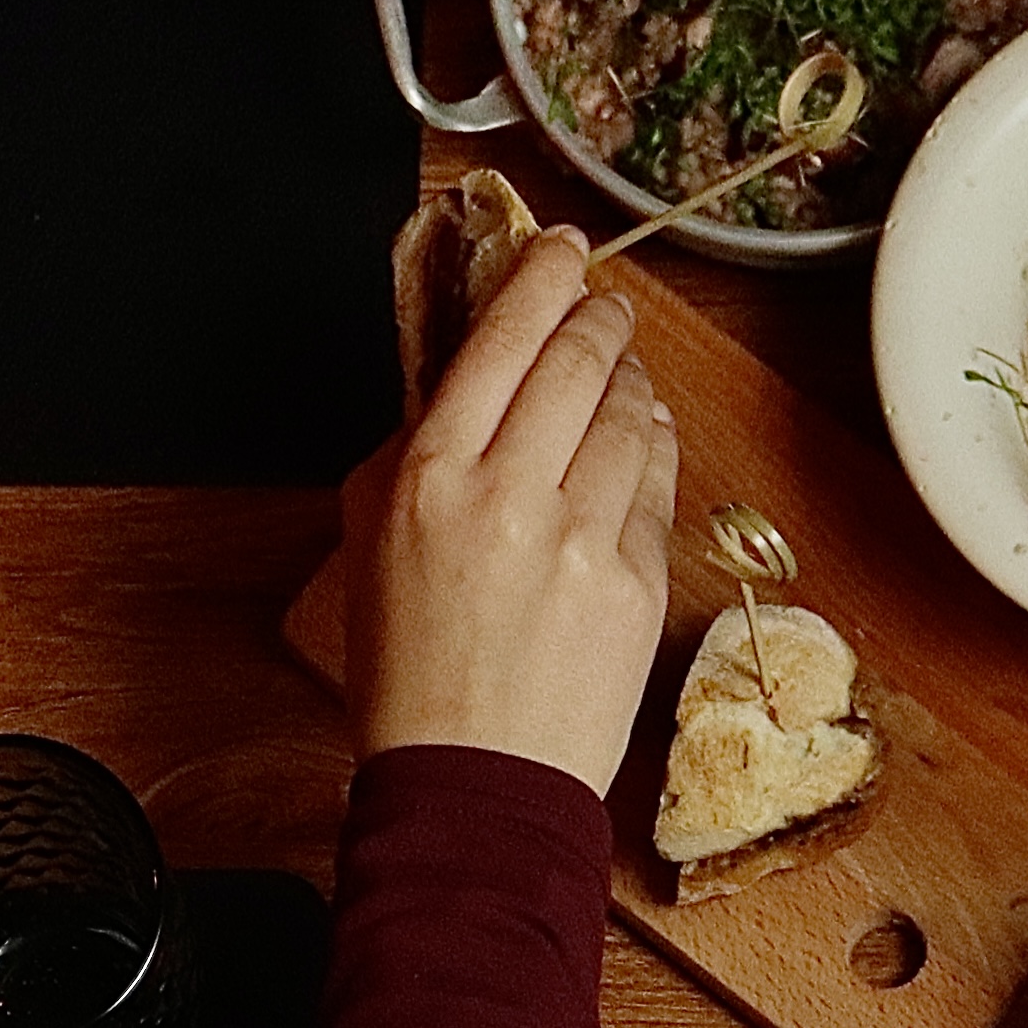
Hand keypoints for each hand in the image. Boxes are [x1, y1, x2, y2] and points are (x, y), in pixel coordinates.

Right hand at [348, 231, 678, 796]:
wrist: (474, 779)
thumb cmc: (411, 671)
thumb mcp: (371, 540)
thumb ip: (411, 449)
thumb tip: (460, 375)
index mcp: (430, 476)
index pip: (500, 340)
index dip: (541, 277)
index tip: (562, 248)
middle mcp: (510, 496)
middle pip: (577, 360)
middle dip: (599, 316)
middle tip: (605, 302)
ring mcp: (584, 538)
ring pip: (628, 416)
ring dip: (628, 381)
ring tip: (619, 377)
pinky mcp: (638, 581)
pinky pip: (656, 484)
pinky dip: (650, 449)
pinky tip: (637, 444)